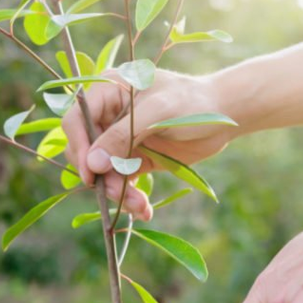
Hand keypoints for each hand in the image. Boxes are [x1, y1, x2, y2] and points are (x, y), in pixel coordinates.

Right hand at [61, 69, 236, 218]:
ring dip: (117, 192)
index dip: (79, 146)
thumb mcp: (158, 113)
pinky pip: (122, 181)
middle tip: (118, 194)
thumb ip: (123, 136)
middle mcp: (109, 116)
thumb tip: (92, 164)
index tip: (90, 173)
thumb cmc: (193, 102)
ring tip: (140, 206)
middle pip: (86, 151)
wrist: (225, 116)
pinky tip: (144, 209)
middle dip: (101, 176)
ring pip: (104, 172)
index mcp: (108, 92)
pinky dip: (130, 197)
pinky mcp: (134, 159)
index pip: (77, 120)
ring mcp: (121, 139)